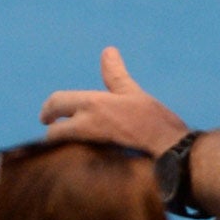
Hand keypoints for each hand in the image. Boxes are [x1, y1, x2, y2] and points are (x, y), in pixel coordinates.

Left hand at [41, 47, 187, 153]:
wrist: (173, 154)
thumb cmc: (156, 122)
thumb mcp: (133, 94)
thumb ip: (115, 75)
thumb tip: (107, 51)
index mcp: (93, 105)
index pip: (57, 102)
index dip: (48, 109)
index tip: (46, 117)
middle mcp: (87, 126)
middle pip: (54, 133)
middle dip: (53, 133)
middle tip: (55, 132)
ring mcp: (91, 149)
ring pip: (64, 149)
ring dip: (63, 147)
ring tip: (71, 147)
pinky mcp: (98, 168)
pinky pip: (78, 164)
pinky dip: (77, 161)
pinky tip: (86, 162)